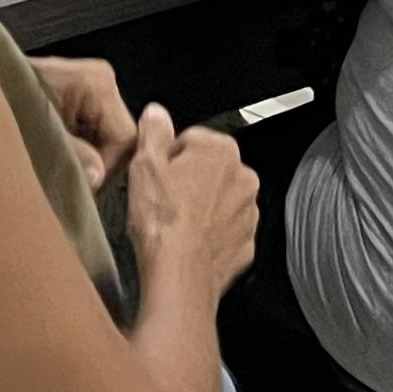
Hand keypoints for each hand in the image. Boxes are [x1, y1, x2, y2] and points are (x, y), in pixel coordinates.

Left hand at [36, 57, 138, 187]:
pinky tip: (55, 158)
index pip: (126, 137)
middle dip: (96, 165)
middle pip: (118, 139)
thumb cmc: (2, 97)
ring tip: (56, 168)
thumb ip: (73, 156)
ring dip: (84, 160)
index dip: (109, 166)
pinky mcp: (76, 104)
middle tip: (67, 181)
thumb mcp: (39, 131)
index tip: (85, 183)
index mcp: (98, 82)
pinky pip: (90, 137)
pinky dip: (76, 153)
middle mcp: (98, 83)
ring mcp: (88, 93)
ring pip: (105, 141)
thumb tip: (96, 177)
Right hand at [127, 107, 259, 292]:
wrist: (179, 276)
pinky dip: (209, 234)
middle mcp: (243, 178)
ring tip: (172, 223)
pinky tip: (187, 241)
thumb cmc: (164, 225)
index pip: (190, 139)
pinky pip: (225, 230)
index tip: (156, 174)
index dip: (166, 157)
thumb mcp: (145, 167)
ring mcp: (247, 212)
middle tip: (161, 200)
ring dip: (199, 207)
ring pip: (218, 200)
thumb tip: (155, 115)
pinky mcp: (245, 242)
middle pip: (207, 169)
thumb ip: (153, 133)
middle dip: (185, 181)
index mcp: (220, 151)